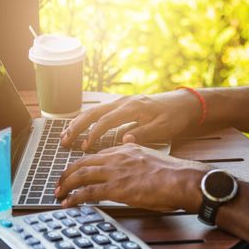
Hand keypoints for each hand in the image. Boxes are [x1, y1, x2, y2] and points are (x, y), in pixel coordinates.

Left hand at [55, 143, 210, 211]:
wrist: (181, 179)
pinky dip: (74, 198)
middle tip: (60, 182)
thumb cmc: (173, 173)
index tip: (77, 171)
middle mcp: (117, 157)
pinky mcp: (116, 188)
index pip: (98, 154)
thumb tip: (133, 162)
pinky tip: (68, 203)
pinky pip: (88, 192)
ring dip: (66, 185)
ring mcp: (115, 172)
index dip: (83, 163)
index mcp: (127, 148)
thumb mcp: (152, 157)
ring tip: (58, 193)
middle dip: (67, 173)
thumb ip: (138, 158)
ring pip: (81, 175)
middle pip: (83, 162)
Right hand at [60, 91, 200, 149]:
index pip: (106, 120)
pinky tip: (81, 128)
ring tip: (66, 135)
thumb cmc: (174, 117)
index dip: (93, 134)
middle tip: (64, 140)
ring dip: (79, 122)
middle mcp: (124, 102)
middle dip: (77, 126)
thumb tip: (123, 140)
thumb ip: (143, 133)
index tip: (84, 147)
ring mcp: (123, 102)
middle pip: (94, 112)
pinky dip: (88, 120)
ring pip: (94, 110)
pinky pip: (101, 111)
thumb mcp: (163, 128)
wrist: (184, 103)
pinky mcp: (124, 105)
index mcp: (132, 108)